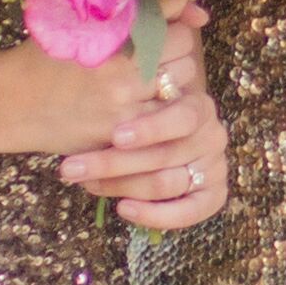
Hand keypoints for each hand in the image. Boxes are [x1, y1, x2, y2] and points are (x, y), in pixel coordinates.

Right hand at [0, 0, 211, 161]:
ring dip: (176, 74)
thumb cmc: (39, 58)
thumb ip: (120, 8)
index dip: (177, 10)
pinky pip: (169, 115)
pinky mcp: (123, 131)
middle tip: (160, 47)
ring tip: (154, 75)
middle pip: (183, 45)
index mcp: (108, 32)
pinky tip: (148, 101)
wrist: (5, 104)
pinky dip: (167, 106)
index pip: (169, 11)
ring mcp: (124, 101)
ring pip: (183, 79)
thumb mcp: (72, 22)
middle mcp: (121, 66)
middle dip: (177, 44)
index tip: (174, 12)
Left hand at [75, 62, 230, 234]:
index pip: (182, 118)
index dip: (151, 129)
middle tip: (71, 167)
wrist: (158, 137)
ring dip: (119, 185)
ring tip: (83, 182)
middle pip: (163, 155)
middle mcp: (212, 135)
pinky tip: (123, 208)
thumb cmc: (137, 112)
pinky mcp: (213, 195)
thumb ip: (130, 91)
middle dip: (112, 163)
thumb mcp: (136, 95)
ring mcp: (214, 166)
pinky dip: (154, 214)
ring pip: (165, 183)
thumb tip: (106, 70)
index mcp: (199, 106)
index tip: (115, 137)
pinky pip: (189, 212)